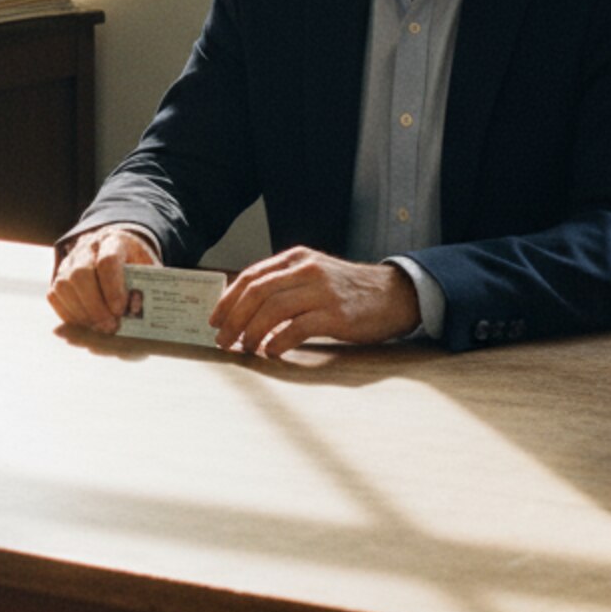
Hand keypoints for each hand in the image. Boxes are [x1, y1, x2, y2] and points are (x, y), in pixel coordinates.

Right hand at [47, 226, 159, 333]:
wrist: (116, 247)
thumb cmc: (135, 263)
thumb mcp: (148, 269)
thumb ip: (146, 288)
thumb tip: (138, 314)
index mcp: (114, 241)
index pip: (108, 260)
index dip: (113, 288)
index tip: (121, 310)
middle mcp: (87, 247)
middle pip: (81, 274)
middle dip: (95, 306)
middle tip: (110, 327)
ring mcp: (69, 260)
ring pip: (64, 285)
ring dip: (81, 313)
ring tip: (99, 330)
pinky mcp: (59, 275)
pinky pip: (55, 296)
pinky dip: (69, 314)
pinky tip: (86, 325)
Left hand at [209, 247, 418, 358]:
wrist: (395, 295)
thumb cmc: (349, 291)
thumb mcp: (314, 276)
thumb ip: (284, 285)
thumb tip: (246, 310)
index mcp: (296, 258)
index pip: (251, 276)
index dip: (228, 299)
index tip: (215, 319)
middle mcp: (306, 270)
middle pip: (257, 292)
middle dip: (234, 318)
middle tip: (223, 340)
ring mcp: (322, 291)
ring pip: (272, 309)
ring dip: (252, 332)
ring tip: (245, 348)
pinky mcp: (336, 315)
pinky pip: (297, 328)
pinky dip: (278, 342)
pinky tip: (271, 352)